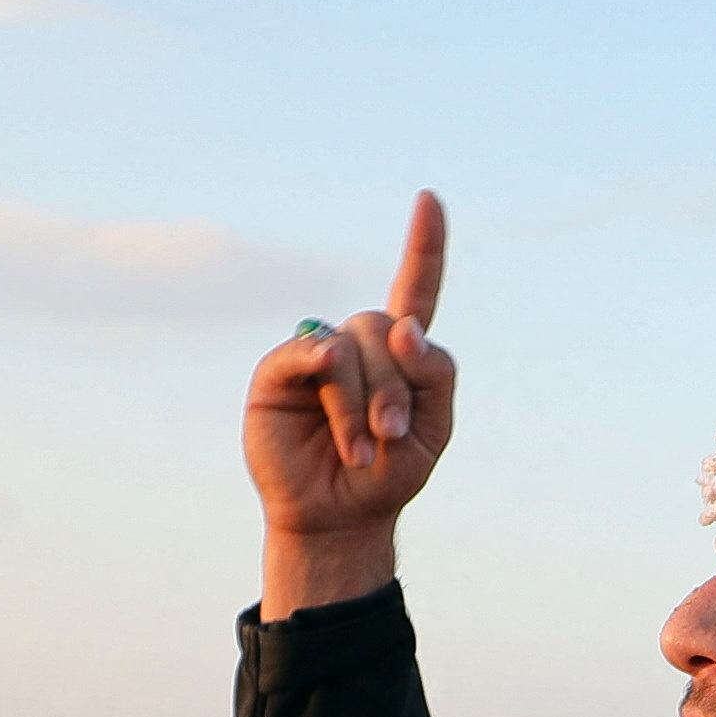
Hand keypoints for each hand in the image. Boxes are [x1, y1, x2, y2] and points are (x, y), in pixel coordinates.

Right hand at [246, 191, 452, 617]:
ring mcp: (316, 353)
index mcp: (401, 353)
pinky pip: (309, 352)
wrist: (337, 517)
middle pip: (387, 326)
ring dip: (364, 401)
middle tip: (391, 436)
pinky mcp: (279, 370)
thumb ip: (436, 376)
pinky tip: (333, 407)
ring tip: (362, 450)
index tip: (429, 199)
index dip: (424, 246)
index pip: (416, 291)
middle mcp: (358, 344)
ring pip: (353, 345)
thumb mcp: (433, 430)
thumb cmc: (388, 474)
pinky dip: (328, 379)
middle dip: (397, 384)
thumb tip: (404, 328)